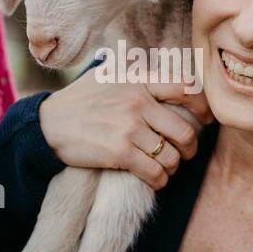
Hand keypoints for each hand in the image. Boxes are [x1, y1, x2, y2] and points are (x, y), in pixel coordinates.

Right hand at [38, 63, 213, 189]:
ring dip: (173, 167)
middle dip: (190, 147)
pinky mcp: (120, 152)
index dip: (203, 107)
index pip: (186, 88)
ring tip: (165, 168)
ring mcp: (129, 127)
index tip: (205, 119)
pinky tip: (155, 180)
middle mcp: (138, 101)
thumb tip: (160, 71)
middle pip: (185, 130)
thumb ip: (134, 73)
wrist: (47, 124)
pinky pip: (155, 172)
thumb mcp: (107, 75)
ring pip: (172, 156)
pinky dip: (160, 180)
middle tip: (185, 153)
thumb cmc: (78, 100)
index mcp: (138, 80)